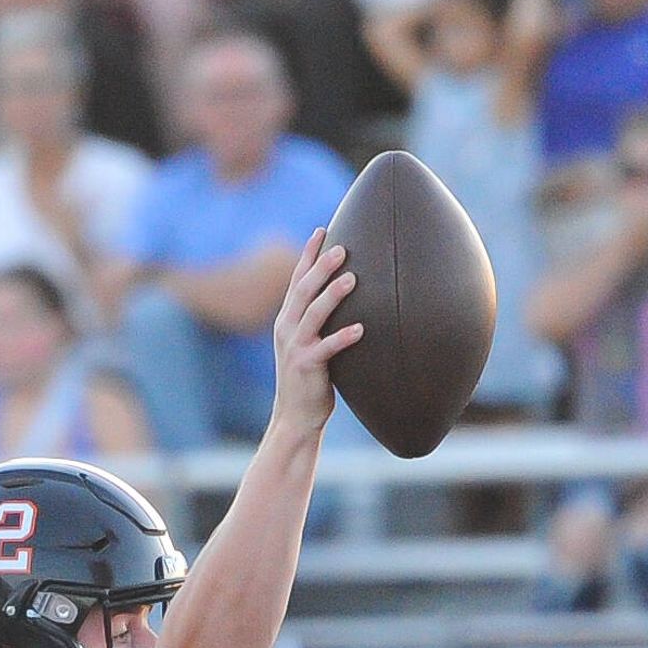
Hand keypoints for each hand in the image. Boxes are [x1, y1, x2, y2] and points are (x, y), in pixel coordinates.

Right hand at [265, 230, 361, 441]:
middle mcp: (287, 328)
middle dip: (321, 267)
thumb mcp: (309, 343)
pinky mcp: (306, 366)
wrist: (295, 417)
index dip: (308, 255)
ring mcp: (295, 347)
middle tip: (341, 248)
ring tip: (352, 279)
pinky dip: (342, 338)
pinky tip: (361, 329)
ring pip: (313, 314)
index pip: (297, 280)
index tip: (321, 230)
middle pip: (303, 290)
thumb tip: (347, 296)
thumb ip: (320, 321)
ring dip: (332, 295)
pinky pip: (326, 348)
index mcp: (287, 319)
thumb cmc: (309, 378)